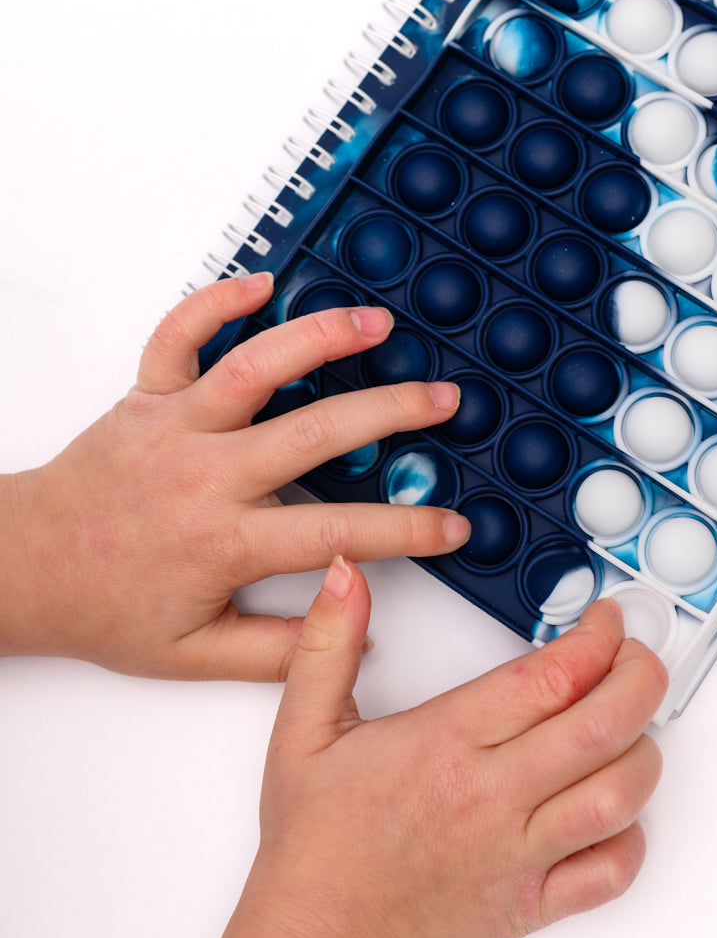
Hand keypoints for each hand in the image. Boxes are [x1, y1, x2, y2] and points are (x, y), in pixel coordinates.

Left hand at [0, 274, 468, 679]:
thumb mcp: (192, 655)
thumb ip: (278, 650)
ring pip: (254, 368)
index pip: (338, 533)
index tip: (452, 524)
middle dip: (391, 412)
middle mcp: (206, 476)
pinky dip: (216, 301)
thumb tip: (352, 633)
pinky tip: (262, 283)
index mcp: (225, 542)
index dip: (406, 530)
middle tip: (442, 399)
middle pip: (314, 433)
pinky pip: (178, 336)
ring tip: (375, 322)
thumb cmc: (105, 607)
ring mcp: (176, 426)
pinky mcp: (145, 396)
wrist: (25, 567)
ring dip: (320, 337)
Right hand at [166, 568, 666, 937]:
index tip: (604, 620)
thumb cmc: (315, 847)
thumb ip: (327, 642)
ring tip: (632, 727)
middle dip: (640, 677)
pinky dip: (632, 838)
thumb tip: (344, 573)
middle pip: (604, 724)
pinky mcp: (532, 905)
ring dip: (644, 752)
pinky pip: (611, 873)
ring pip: (620, 795)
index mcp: (445, 742)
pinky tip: (617, 811)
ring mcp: (519, 853)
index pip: (552, 675)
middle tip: (637, 657)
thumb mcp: (303, 729)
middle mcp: (492, 795)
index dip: (597, 637)